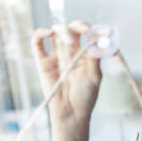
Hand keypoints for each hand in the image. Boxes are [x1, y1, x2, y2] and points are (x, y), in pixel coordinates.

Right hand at [31, 20, 101, 140]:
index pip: (89, 34)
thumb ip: (95, 58)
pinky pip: (37, 42)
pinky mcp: (42, 61)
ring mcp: (56, 55)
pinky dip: (40, 33)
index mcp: (86, 54)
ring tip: (69, 41)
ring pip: (56, 32)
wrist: (71, 113)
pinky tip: (48, 34)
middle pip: (72, 29)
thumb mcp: (94, 76)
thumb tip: (99, 39)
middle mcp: (71, 51)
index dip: (94, 30)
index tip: (104, 31)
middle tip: (83, 32)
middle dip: (78, 27)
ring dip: (62, 30)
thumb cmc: (85, 96)